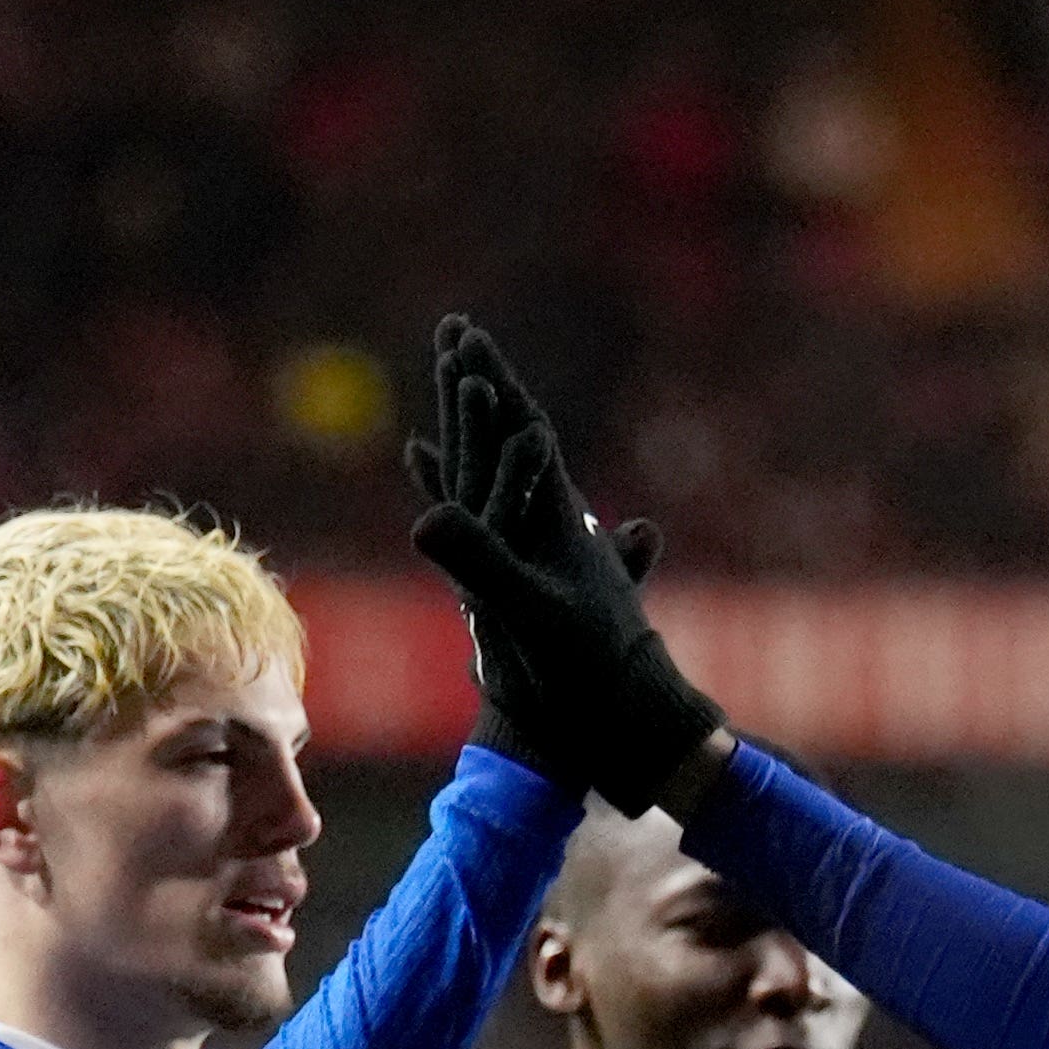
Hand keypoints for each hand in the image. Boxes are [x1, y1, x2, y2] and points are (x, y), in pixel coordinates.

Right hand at [405, 318, 723, 811]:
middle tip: (455, 329)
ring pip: (497, 471)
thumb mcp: (532, 612)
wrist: (622, 719)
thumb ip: (484, 562)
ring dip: (470, 426)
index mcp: (554, 515)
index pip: (520, 426)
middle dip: (479, 382)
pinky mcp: (521, 580)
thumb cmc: (589, 668)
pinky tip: (433, 479)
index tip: (463, 332)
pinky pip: (479, 520)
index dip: (490, 378)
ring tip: (454, 382)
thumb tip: (426, 516)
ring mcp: (536, 549)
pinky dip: (453, 490)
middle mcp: (548, 522)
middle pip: (508, 433)